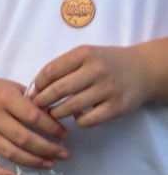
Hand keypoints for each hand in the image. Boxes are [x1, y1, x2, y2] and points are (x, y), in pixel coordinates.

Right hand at [0, 73, 67, 174]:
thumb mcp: (16, 88)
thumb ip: (35, 100)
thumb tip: (56, 115)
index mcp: (5, 98)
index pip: (33, 116)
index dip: (52, 128)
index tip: (64, 135)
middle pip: (24, 139)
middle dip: (48, 149)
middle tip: (63, 153)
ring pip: (11, 154)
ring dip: (33, 162)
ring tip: (50, 163)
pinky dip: (1, 174)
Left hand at [27, 44, 151, 129]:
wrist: (142, 70)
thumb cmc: (107, 62)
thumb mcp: (86, 54)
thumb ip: (64, 67)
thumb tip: (36, 88)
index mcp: (84, 54)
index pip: (51, 70)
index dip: (37, 84)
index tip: (32, 92)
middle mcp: (96, 70)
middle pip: (58, 90)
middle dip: (42, 101)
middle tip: (36, 107)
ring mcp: (107, 89)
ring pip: (71, 107)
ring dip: (56, 113)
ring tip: (52, 113)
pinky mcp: (116, 107)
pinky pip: (87, 120)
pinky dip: (77, 121)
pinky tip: (77, 116)